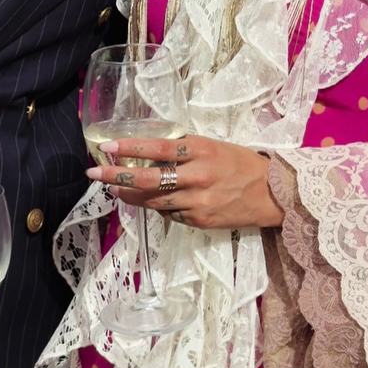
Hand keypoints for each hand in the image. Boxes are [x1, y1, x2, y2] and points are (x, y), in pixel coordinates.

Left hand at [85, 135, 282, 228]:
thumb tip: (150, 152)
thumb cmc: (241, 165)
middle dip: (117, 175)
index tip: (107, 146)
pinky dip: (158, 208)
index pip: (158, 147)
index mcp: (202, 150)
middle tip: (94, 173)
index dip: (130, 147)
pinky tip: (152, 202)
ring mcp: (198, 201)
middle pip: (148, 177)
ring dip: (131, 195)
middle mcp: (198, 176)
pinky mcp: (200, 221)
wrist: (273, 194)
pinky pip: (169, 215)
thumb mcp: (214, 147)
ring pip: (154, 200)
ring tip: (116, 189)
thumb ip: (185, 150)